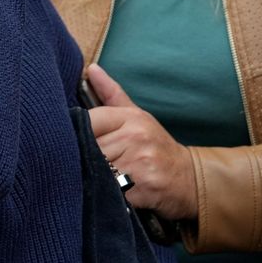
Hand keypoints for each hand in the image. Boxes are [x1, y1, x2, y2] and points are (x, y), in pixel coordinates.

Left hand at [86, 64, 197, 219]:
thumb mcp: (136, 116)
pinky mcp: (140, 189)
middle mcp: (135, 138)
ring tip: (90, 176)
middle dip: (79, 156)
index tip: (73, 141)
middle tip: (77, 161)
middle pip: (88, 146)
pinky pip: (108, 190)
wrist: (189, 179)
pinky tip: (103, 191)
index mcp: (131, 118)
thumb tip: (91, 69)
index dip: (75, 133)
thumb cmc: (156, 146)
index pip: (88, 120)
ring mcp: (139, 164)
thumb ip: (110, 93)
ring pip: (95, 169)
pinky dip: (101, 193)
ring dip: (89, 175)